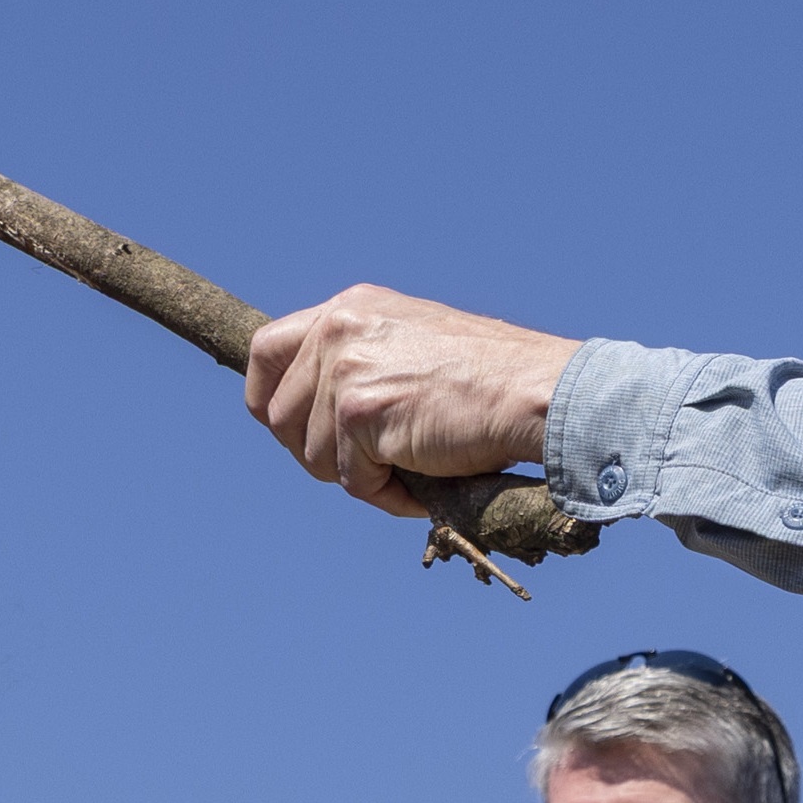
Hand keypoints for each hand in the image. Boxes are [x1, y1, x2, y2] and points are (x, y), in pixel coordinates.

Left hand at [244, 288, 581, 509]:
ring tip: (415, 460)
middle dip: (315, 452)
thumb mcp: (410, 349)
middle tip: (371, 461)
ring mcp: (345, 367)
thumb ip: (360, 364)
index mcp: (350, 307)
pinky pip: (350, 480)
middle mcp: (339, 328)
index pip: (266, 349)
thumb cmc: (488, 384)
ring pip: (311, 455)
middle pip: (278, 416)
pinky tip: (427, 474)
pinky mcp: (357, 411)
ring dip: (359, 475)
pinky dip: (386, 494)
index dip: (268, 400)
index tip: (287, 430)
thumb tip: (310, 419)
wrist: (536, 393)